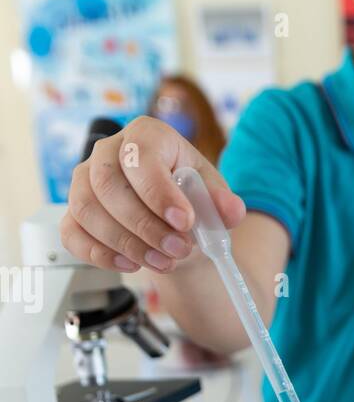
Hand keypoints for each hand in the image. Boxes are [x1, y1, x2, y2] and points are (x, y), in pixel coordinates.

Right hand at [60, 116, 245, 273]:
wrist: (174, 220)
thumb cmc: (189, 197)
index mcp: (145, 136)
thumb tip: (232, 211)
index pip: (140, 156)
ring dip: (126, 243)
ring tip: (163, 262)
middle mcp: (107, 152)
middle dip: (145, 225)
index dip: (159, 191)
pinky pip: (72, 234)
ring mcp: (84, 181)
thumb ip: (222, 203)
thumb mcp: (212, 196)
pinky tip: (131, 265)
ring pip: (87, 210)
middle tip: (178, 250)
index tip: (184, 221)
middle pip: (107, 185)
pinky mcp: (74, 212)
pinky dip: (100, 254)